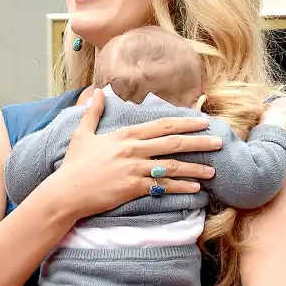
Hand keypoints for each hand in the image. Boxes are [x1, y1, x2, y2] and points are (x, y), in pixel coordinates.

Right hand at [52, 87, 221, 220]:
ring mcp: (134, 169)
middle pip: (174, 143)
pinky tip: (195, 188)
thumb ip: (92, 113)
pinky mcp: (133, 188)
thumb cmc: (73, 165)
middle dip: (199, 142)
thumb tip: (98, 93)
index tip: (202, 121)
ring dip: (196, 168)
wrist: (66, 192)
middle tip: (219, 142)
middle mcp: (133, 150)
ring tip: (213, 171)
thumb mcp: (81, 135)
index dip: (184, 122)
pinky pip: (163, 187)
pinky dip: (181, 187)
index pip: (161, 125)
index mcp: (124, 135)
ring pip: (173, 166)